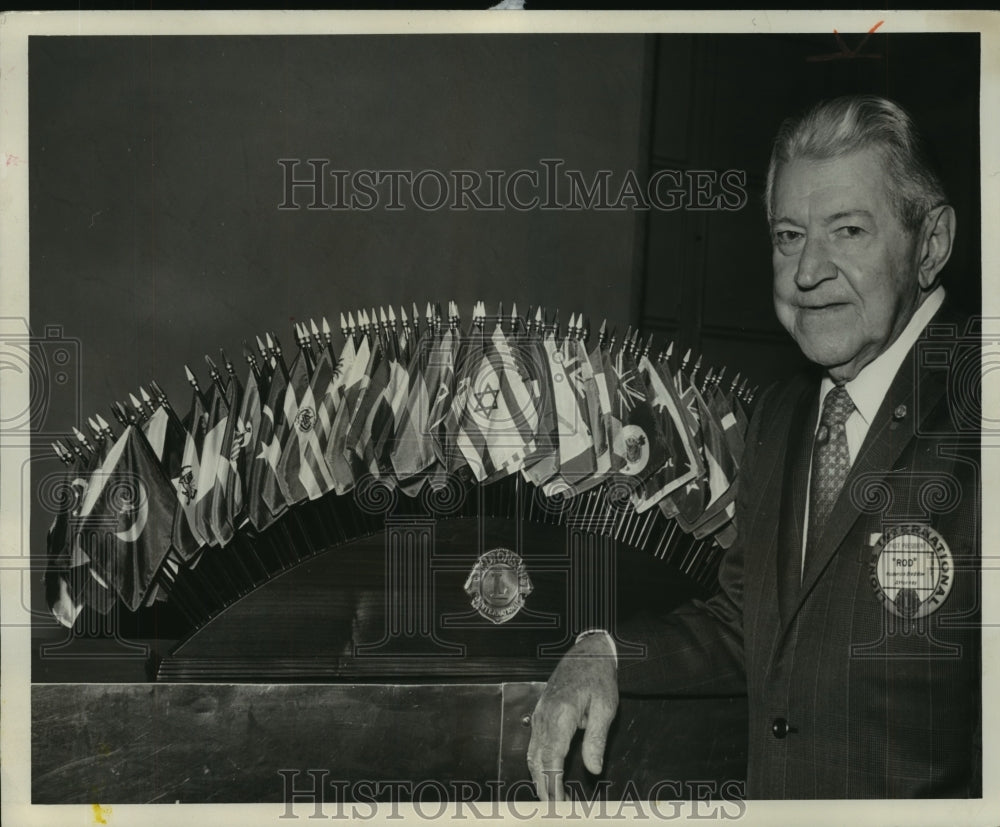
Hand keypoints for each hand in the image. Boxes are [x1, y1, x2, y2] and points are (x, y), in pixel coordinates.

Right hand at [526, 632, 618, 800]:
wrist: (588, 652)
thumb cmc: (598, 676)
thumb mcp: (605, 707)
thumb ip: (597, 740)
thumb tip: (593, 769)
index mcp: (560, 716)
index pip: (552, 760)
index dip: (553, 785)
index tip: (558, 804)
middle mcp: (544, 717)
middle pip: (537, 761)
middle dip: (544, 788)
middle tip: (554, 809)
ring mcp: (540, 715)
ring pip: (532, 754)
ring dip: (539, 778)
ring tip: (550, 799)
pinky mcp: (541, 713)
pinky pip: (534, 743)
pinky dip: (538, 764)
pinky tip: (546, 774)